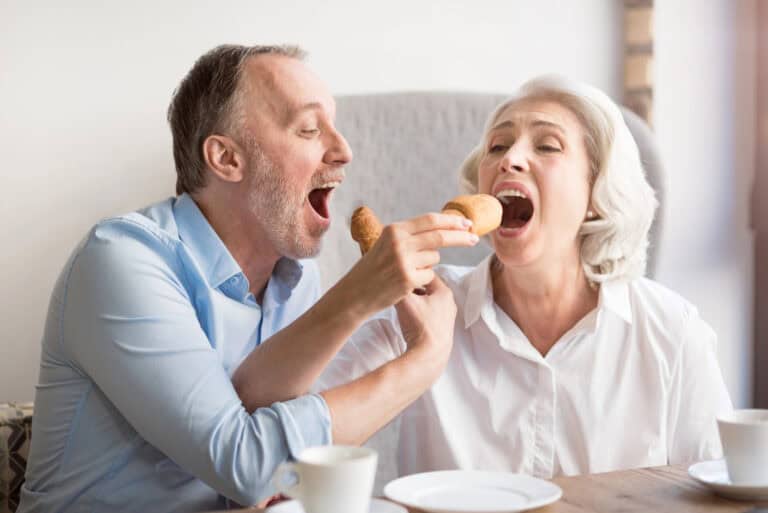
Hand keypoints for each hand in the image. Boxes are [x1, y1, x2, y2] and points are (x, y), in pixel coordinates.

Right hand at [340, 213, 476, 314]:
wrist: (355, 293)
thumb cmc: (373, 269)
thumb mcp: (386, 244)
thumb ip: (409, 235)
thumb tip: (441, 228)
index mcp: (394, 230)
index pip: (430, 220)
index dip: (451, 221)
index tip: (466, 223)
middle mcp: (399, 242)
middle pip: (440, 236)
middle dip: (461, 237)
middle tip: (474, 238)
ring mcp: (404, 261)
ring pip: (435, 258)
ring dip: (428, 264)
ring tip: (407, 270)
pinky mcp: (408, 279)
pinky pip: (429, 275)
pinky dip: (423, 279)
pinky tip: (406, 282)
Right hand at [395, 275, 456, 374]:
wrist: (428, 355)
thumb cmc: (419, 326)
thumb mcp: (405, 301)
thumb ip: (401, 288)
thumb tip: (396, 282)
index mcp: (444, 292)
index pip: (427, 274)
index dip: (413, 273)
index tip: (402, 275)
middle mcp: (450, 302)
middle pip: (428, 288)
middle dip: (414, 288)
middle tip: (400, 290)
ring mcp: (448, 316)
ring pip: (429, 301)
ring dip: (417, 301)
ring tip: (404, 305)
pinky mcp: (443, 328)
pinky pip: (430, 313)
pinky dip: (421, 312)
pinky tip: (411, 318)